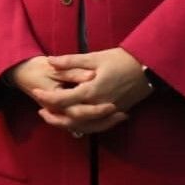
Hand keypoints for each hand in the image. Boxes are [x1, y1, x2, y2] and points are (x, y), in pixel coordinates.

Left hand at [31, 47, 152, 136]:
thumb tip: (50, 62)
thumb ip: (70, 61)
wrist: (149, 68)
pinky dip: (86, 126)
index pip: (64, 99)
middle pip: (73, 119)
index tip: (35, 92)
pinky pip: (99, 126)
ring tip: (55, 118)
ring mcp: (111, 112)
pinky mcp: (118, 113)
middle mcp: (100, 105)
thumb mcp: (94, 57)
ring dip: (69, 125)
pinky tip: (77, 122)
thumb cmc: (121, 59)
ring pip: (86, 127)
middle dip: (55, 117)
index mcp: (92, 91)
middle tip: (41, 110)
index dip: (47, 97)